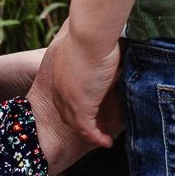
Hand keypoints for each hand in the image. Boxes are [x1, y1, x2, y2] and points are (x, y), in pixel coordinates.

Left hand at [33, 25, 123, 150]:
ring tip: (103, 138)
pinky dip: (97, 137)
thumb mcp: (93, 44)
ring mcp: (69, 100)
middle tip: (97, 128)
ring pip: (77, 124)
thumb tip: (114, 43)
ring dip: (90, 133)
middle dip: (80, 123)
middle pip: (68, 113)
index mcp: (60, 74)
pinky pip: (88, 130)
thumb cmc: (95, 33)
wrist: (91, 35)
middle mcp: (60, 89)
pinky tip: (107, 142)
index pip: (65, 97)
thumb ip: (98, 49)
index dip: (76, 106)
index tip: (91, 110)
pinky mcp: (81, 107)